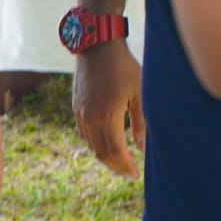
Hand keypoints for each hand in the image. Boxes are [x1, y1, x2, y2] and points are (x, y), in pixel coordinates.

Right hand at [72, 40, 145, 178]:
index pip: (115, 152)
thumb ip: (142, 122)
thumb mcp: (140, 92)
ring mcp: (80, 114)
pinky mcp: (76, 108)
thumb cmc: (124, 66)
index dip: (126, 166)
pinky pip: (85, 134)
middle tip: (130, 173)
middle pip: (102, 153)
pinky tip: (108, 143)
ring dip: (106, 157)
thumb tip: (144, 148)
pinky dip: (96, 143)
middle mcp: (90, 119)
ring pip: (92, 145)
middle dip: (117, 166)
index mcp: (107, 116)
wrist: (97, 45)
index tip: (136, 175)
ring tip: (122, 161)